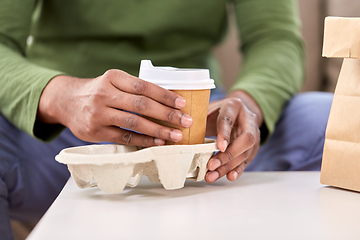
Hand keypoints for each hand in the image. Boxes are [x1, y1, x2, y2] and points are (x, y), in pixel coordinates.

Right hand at [37, 69, 192, 145]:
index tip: (183, 103)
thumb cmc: (98, 91)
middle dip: (167, 114)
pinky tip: (157, 142)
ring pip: (134, 123)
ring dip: (158, 131)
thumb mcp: (113, 81)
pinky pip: (124, 137)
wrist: (66, 101)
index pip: (144, 86)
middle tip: (186, 122)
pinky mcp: (95, 131)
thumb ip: (134, 89)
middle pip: (141, 105)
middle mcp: (104, 94)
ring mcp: (98, 113)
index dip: (165, 95)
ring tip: (176, 136)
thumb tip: (168, 101)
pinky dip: (143, 140)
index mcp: (113, 77)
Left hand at [205, 90, 261, 182]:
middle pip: (245, 139)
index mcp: (234, 106)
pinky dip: (237, 170)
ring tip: (212, 175)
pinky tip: (229, 176)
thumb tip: (183, 131)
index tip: (219, 147)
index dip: (225, 134)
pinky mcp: (253, 148)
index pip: (229, 120)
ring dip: (228, 166)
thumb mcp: (208, 108)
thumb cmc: (218, 111)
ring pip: (245, 153)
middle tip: (211, 166)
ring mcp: (254, 134)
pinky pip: (246, 160)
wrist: (237, 112)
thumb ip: (200, 118)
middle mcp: (248, 120)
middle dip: (228, 155)